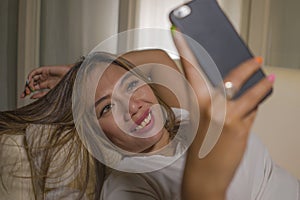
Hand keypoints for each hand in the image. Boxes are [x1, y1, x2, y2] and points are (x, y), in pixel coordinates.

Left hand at [20, 64, 72, 98]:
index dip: (28, 92)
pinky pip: (35, 72)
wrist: (71, 79)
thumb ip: (41, 95)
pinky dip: (30, 76)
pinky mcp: (45, 69)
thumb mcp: (51, 93)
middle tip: (24, 93)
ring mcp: (44, 74)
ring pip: (32, 78)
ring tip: (29, 89)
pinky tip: (30, 81)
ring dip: (28, 83)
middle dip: (26, 88)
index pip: (34, 89)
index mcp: (46, 85)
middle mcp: (44, 79)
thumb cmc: (65, 86)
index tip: (23, 97)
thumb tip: (31, 97)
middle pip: (31, 83)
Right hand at [171, 29, 273, 198]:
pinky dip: (255, 108)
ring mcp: (226, 117)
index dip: (186, 52)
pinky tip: (254, 108)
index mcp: (196, 104)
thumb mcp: (201, 122)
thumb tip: (233, 90)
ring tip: (269, 79)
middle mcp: (210, 107)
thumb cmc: (200, 149)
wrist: (203, 176)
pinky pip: (252, 112)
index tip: (181, 37)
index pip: (190, 71)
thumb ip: (214, 104)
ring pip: (251, 93)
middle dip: (246, 66)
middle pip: (231, 76)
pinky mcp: (240, 128)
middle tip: (255, 59)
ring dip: (263, 85)